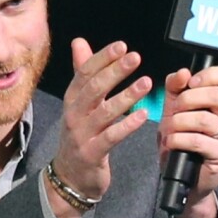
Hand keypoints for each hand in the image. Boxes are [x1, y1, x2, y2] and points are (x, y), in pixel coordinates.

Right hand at [50, 38, 151, 217]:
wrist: (70, 176)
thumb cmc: (81, 133)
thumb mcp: (80, 103)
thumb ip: (83, 73)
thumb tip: (79, 41)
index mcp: (73, 99)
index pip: (85, 73)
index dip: (102, 58)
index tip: (122, 46)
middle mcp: (74, 114)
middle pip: (94, 89)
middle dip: (115, 71)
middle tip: (135, 57)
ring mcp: (82, 134)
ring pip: (104, 112)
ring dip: (126, 96)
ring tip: (147, 82)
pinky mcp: (92, 153)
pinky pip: (111, 137)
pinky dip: (127, 125)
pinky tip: (144, 114)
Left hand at [159, 66, 217, 217]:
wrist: (183, 177)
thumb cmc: (182, 139)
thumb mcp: (175, 109)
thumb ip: (176, 88)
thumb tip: (183, 73)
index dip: (210, 75)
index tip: (191, 83)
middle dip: (188, 99)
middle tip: (175, 110)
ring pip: (205, 119)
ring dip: (179, 122)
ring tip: (170, 130)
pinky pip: (199, 141)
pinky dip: (179, 139)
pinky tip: (172, 142)